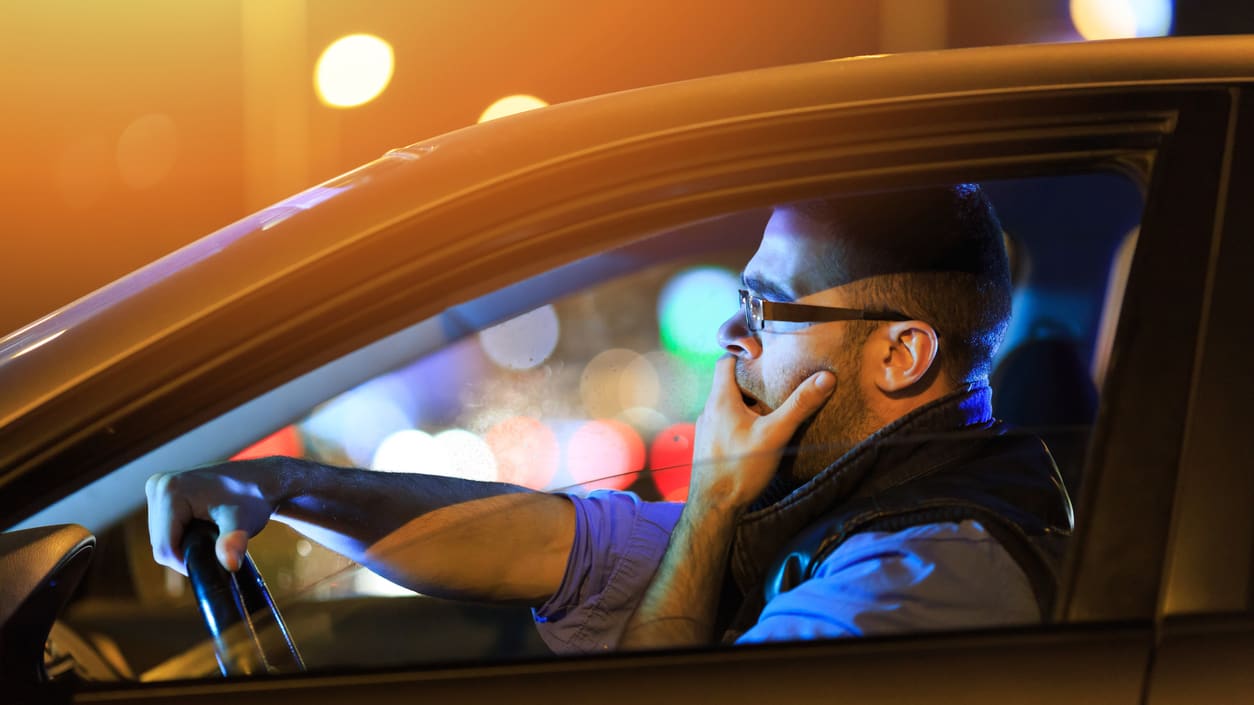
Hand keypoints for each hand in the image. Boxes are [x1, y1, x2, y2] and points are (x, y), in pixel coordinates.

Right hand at [146, 458, 284, 574]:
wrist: (260, 479)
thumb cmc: (253, 500)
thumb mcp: (243, 522)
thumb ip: (233, 542)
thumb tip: (231, 564)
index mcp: (170, 491)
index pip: (164, 547)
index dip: (186, 562)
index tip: (214, 561)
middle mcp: (158, 485)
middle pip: (159, 542)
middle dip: (186, 552)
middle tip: (216, 548)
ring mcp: (158, 486)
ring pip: (160, 536)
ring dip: (183, 544)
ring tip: (212, 535)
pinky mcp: (161, 491)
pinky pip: (163, 527)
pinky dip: (181, 534)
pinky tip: (201, 528)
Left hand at [690, 356, 833, 512]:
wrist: (714, 507)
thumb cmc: (739, 469)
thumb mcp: (775, 434)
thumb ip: (799, 406)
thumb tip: (825, 378)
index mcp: (720, 400)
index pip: (725, 361)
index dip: (744, 354)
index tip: (766, 355)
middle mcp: (709, 411)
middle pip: (729, 383)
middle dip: (752, 381)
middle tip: (777, 382)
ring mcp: (706, 429)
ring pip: (727, 405)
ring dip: (747, 403)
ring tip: (772, 407)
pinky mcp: (710, 445)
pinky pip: (725, 423)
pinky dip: (741, 420)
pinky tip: (758, 433)